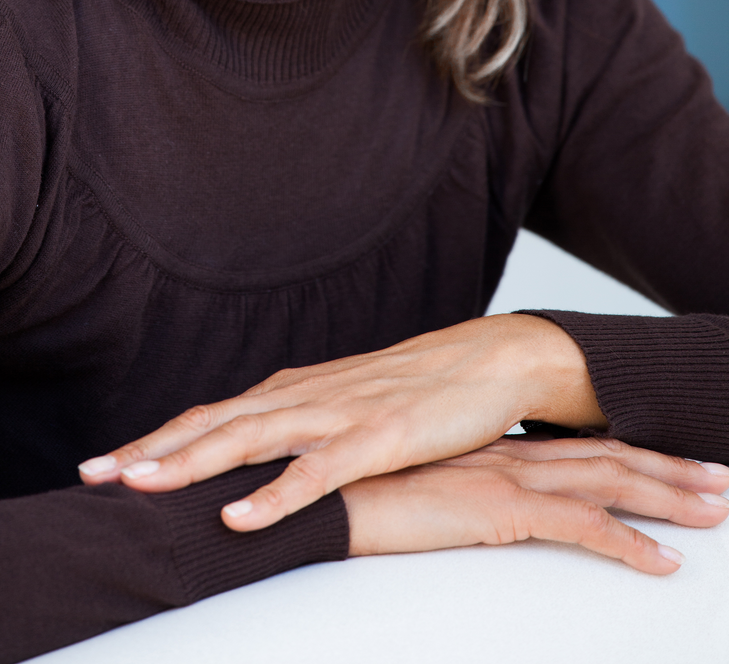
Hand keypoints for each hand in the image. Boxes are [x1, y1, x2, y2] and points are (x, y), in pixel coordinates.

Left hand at [79, 314, 605, 527]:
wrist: (486, 360)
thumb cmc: (413, 391)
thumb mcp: (342, 412)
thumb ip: (296, 434)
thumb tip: (248, 464)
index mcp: (289, 393)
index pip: (206, 418)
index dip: (151, 440)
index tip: (98, 466)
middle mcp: (300, 397)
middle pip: (210, 425)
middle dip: (148, 450)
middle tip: (91, 476)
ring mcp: (336, 415)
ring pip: (248, 440)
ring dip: (191, 463)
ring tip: (140, 485)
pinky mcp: (376, 437)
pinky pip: (317, 472)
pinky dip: (274, 495)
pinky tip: (239, 517)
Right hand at [341, 436, 728, 574]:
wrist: (321, 493)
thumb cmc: (359, 496)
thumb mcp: (418, 490)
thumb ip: (454, 491)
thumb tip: (473, 506)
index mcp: (494, 449)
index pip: (579, 447)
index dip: (632, 453)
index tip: (673, 460)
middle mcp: (509, 455)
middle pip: (608, 458)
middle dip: (670, 469)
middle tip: (720, 481)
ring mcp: (507, 477)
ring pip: (609, 483)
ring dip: (669, 496)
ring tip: (716, 510)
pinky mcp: (498, 507)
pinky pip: (581, 528)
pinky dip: (628, 545)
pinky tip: (663, 563)